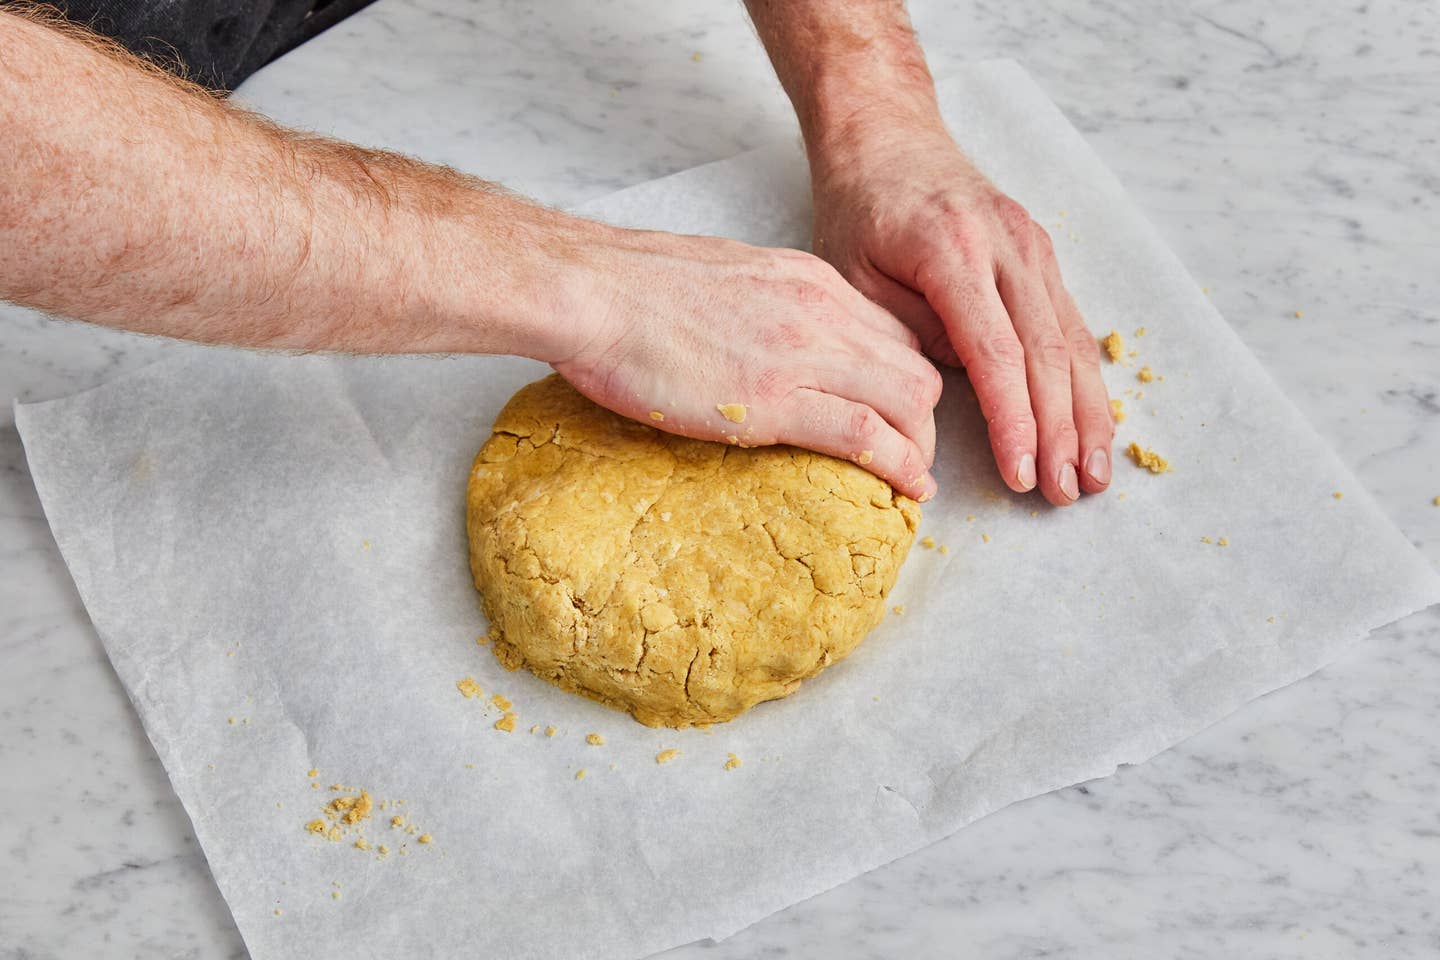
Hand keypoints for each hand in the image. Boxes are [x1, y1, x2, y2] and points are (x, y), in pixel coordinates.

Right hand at [548, 224, 941, 500]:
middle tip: (914, 455)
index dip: (908, 380)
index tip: (904, 415)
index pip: (894, 331)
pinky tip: (909, 490)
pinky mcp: (773, 400)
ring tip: (912, 480)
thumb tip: (771, 346)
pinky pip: (866, 434)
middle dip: (927, 419)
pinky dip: (901, 466)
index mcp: (809, 281)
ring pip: (909, 399)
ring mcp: (801, 353)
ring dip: (922, 447)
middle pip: (917, 366)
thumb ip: (768, 309)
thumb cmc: (636, 289)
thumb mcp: (727, 281)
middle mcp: (821, 310)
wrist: (592, 290)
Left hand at [809, 125, 1113, 505]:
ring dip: (1087, 414)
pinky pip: (1071, 326)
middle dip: (1061, 431)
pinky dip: (1085, 380)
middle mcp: (1008, 247)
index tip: (1022, 473)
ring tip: (1095, 474)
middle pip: (1047, 353)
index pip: (998, 353)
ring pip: (1072, 342)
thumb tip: (964, 384)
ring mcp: (1033, 248)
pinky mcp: (1042, 256)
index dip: (1014, 420)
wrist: (887, 138)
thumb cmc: (859, 209)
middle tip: (1068, 492)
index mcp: (955, 250)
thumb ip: (906, 332)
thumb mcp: (853, 274)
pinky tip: (1094, 424)